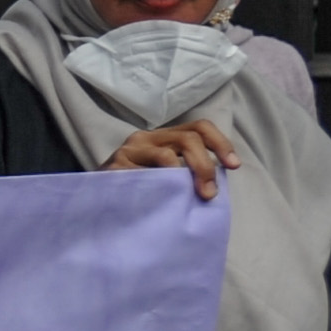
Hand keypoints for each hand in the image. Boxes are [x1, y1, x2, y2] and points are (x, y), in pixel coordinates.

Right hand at [106, 119, 244, 199]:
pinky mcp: (115, 167)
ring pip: (168, 154)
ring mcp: (129, 150)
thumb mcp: (166, 177)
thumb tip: (216, 184)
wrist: (96, 202)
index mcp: (164, 137)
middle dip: (206, 165)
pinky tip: (165, 198)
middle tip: (210, 193)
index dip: (221, 143)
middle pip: (188, 139)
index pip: (199, 128)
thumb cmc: (138, 192)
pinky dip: (161, 185)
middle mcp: (147, 137)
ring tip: (194, 196)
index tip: (234, 166)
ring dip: (187, 176)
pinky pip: (144, 175)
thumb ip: (186, 173)